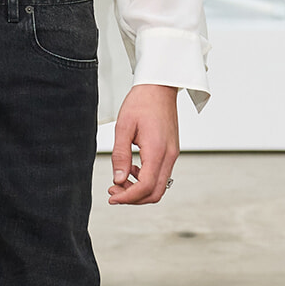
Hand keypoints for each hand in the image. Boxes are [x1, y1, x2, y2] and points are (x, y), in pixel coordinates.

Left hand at [108, 83, 178, 205]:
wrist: (159, 87)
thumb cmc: (141, 102)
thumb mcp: (123, 127)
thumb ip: (121, 156)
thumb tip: (118, 180)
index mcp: (157, 150)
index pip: (145, 186)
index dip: (127, 196)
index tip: (112, 196)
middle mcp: (169, 155)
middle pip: (155, 193)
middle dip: (133, 198)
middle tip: (113, 191)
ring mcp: (172, 154)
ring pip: (159, 186)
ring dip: (139, 190)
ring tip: (119, 181)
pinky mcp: (171, 151)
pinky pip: (161, 175)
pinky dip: (146, 180)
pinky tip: (132, 170)